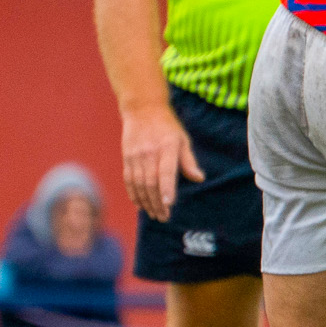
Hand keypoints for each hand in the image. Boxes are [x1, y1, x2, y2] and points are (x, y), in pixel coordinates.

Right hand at [122, 103, 202, 221]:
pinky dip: (134, 194)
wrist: (142, 109)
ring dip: (146, 202)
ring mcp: (136, 155)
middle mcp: (150, 152)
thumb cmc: (168, 127)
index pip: (166, 172)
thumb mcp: (183, 139)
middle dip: (157, 203)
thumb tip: (199, 178)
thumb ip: (189, 161)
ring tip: (153, 214)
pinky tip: (140, 205)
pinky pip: (128, 179)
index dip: (167, 189)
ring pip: (139, 184)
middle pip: (151, 182)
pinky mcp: (126, 157)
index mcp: (167, 147)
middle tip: (163, 217)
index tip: (169, 205)